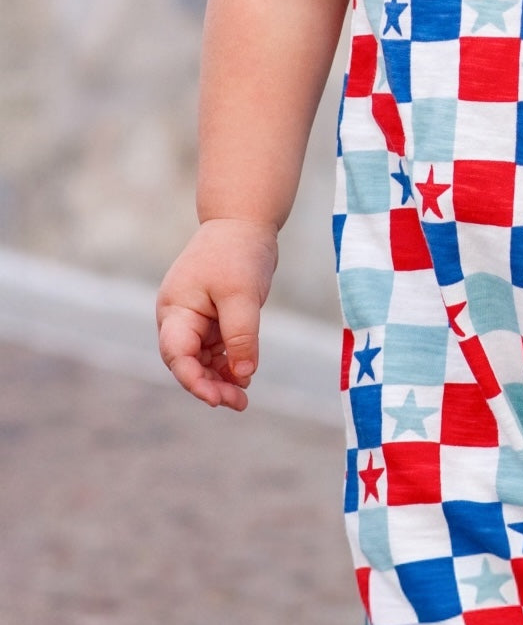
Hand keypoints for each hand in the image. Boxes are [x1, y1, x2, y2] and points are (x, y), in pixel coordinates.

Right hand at [156, 218, 278, 409]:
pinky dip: (228, 362)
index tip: (217, 399)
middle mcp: (179, 317)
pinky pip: (215, 348)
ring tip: (244, 396)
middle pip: (188, 362)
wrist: (244, 221)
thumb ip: (241, 336)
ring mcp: (194, 318)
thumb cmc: (238, 253)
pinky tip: (244, 375)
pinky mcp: (211, 316)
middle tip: (239, 403)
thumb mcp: (242, 295)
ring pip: (202, 359)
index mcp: (176, 310)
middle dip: (210, 385)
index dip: (194, 381)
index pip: (177, 355)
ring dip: (220, 378)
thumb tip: (243, 375)